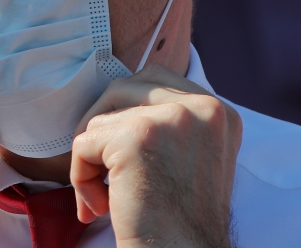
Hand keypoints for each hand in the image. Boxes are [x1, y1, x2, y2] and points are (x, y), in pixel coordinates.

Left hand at [69, 63, 242, 247]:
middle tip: (103, 170)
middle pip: (123, 88)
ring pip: (100, 118)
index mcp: (218, 110)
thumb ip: (171, 122)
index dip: (126, 115)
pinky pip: (83, 144)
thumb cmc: (179, 219)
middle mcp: (203, 107)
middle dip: (102, 128)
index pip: (154, 81)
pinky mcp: (136, 136)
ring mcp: (170, 118)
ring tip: (108, 198)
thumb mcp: (193, 156)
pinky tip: (101, 206)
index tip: (126, 158)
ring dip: (93, 161)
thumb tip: (117, 98)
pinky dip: (82, 177)